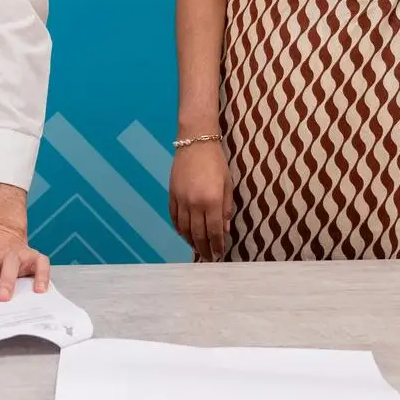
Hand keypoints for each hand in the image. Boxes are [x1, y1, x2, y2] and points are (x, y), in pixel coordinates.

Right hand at [168, 139, 231, 260]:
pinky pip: (174, 217)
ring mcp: (181, 200)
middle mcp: (195, 204)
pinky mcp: (171, 195)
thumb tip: (225, 229)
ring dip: (190, 241)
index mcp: (212, 201)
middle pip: (198, 233)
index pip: (214, 231)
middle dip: (204, 248)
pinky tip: (183, 234)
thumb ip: (226, 208)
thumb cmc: (216, 163)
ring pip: (184, 228)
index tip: (218, 254)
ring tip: (196, 248)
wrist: (195, 143)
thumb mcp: (228, 185)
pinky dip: (178, 228)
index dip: (216, 245)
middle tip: (208, 257)